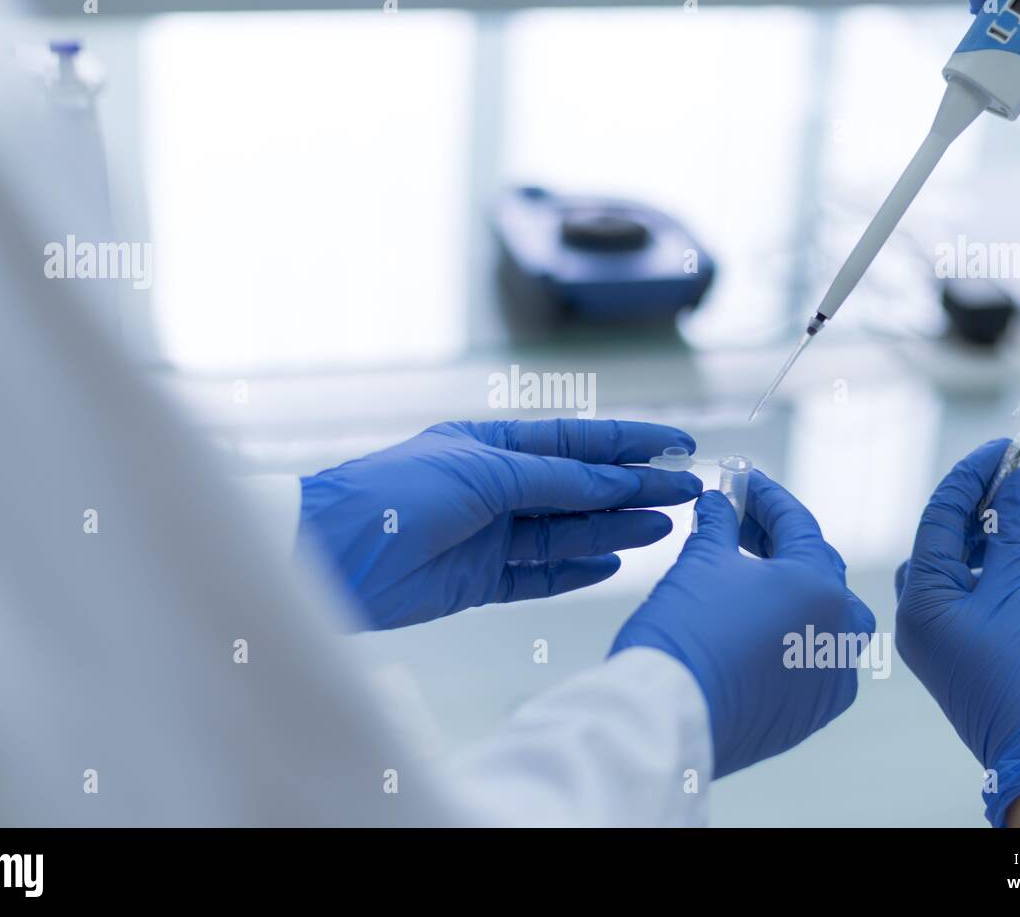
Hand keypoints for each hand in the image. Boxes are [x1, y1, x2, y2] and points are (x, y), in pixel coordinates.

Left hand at [297, 419, 701, 629]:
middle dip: (633, 490)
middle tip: (686, 492)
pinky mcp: (479, 579)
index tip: (678, 444)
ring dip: (615, 529)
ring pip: (566, 532)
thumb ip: (554, 479)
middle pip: (579, 489)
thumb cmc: (397, 493)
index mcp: (491, 444)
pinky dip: (576, 571)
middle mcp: (495, 487)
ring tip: (662, 528)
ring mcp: (488, 535)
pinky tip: (613, 564)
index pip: (576, 441)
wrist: (333, 554)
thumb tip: (617, 482)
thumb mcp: (483, 472)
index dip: (628, 442)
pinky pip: (539, 576)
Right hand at [611, 476, 874, 777]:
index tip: (743, 483)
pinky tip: (760, 627)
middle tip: (739, 523)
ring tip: (752, 575)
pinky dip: (794, 636)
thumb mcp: (700, 564)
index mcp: (820, 586)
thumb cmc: (685, 636)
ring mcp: (830, 676)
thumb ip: (717, 527)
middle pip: (816, 568)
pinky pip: (815, 661)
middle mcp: (840, 630)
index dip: (765, 498)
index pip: (797, 525)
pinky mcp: (812, 712)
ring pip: (827, 618)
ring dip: (794, 590)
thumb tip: (718, 505)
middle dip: (778, 542)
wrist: (668, 716)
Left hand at [894, 439, 1019, 825]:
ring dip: (985, 529)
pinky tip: (1013, 542)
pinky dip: (985, 561)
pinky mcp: (949, 645)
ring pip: (950, 561)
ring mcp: (928, 632)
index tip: (1005, 450)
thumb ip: (1014, 531)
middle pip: (940, 536)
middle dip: (982, 501)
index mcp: (919, 599)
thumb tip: (1014, 484)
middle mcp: (912, 614)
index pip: (937, 518)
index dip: (971, 477)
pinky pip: (959, 589)